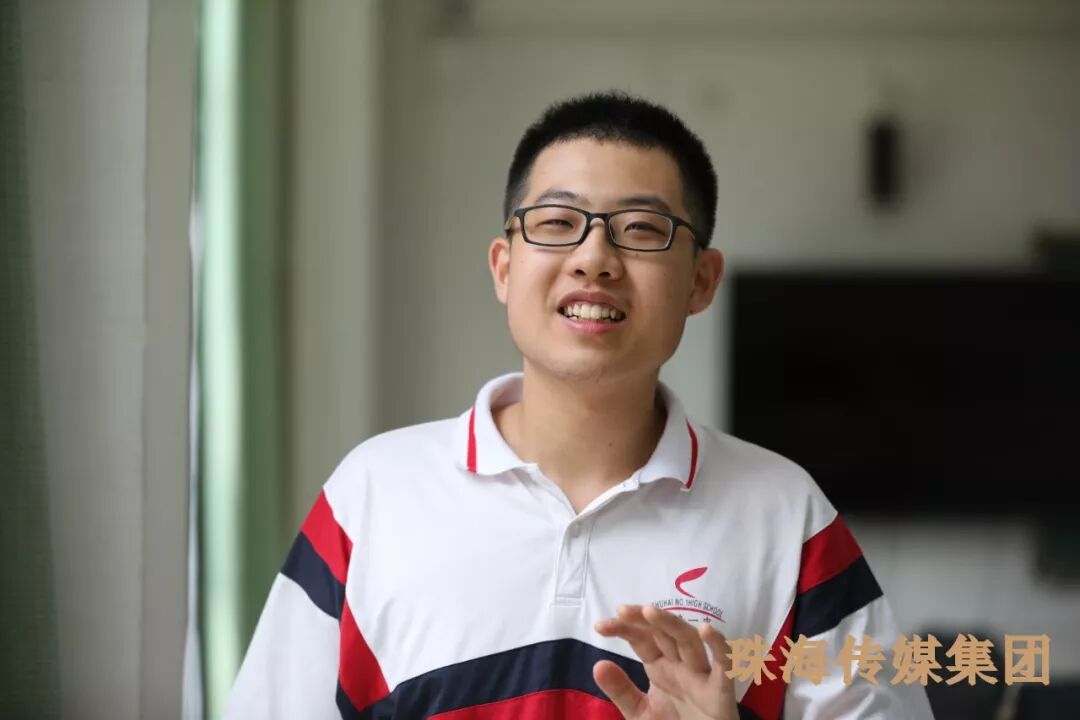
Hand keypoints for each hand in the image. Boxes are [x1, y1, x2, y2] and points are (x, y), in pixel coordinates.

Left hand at [593, 604, 738, 719]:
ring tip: (650, 611)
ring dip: (671, 624)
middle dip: (644, 619)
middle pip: (663, 633)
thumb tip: (598, 664)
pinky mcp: (721, 691)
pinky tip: (706, 630)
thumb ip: (621, 691)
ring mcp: (701, 675)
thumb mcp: (640, 712)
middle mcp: (680, 665)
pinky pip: (724, 665)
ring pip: (688, 641)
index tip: (601, 626)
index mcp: (660, 667)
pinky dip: (718, 646)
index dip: (624, 628)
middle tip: (622, 610)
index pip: (642, 639)